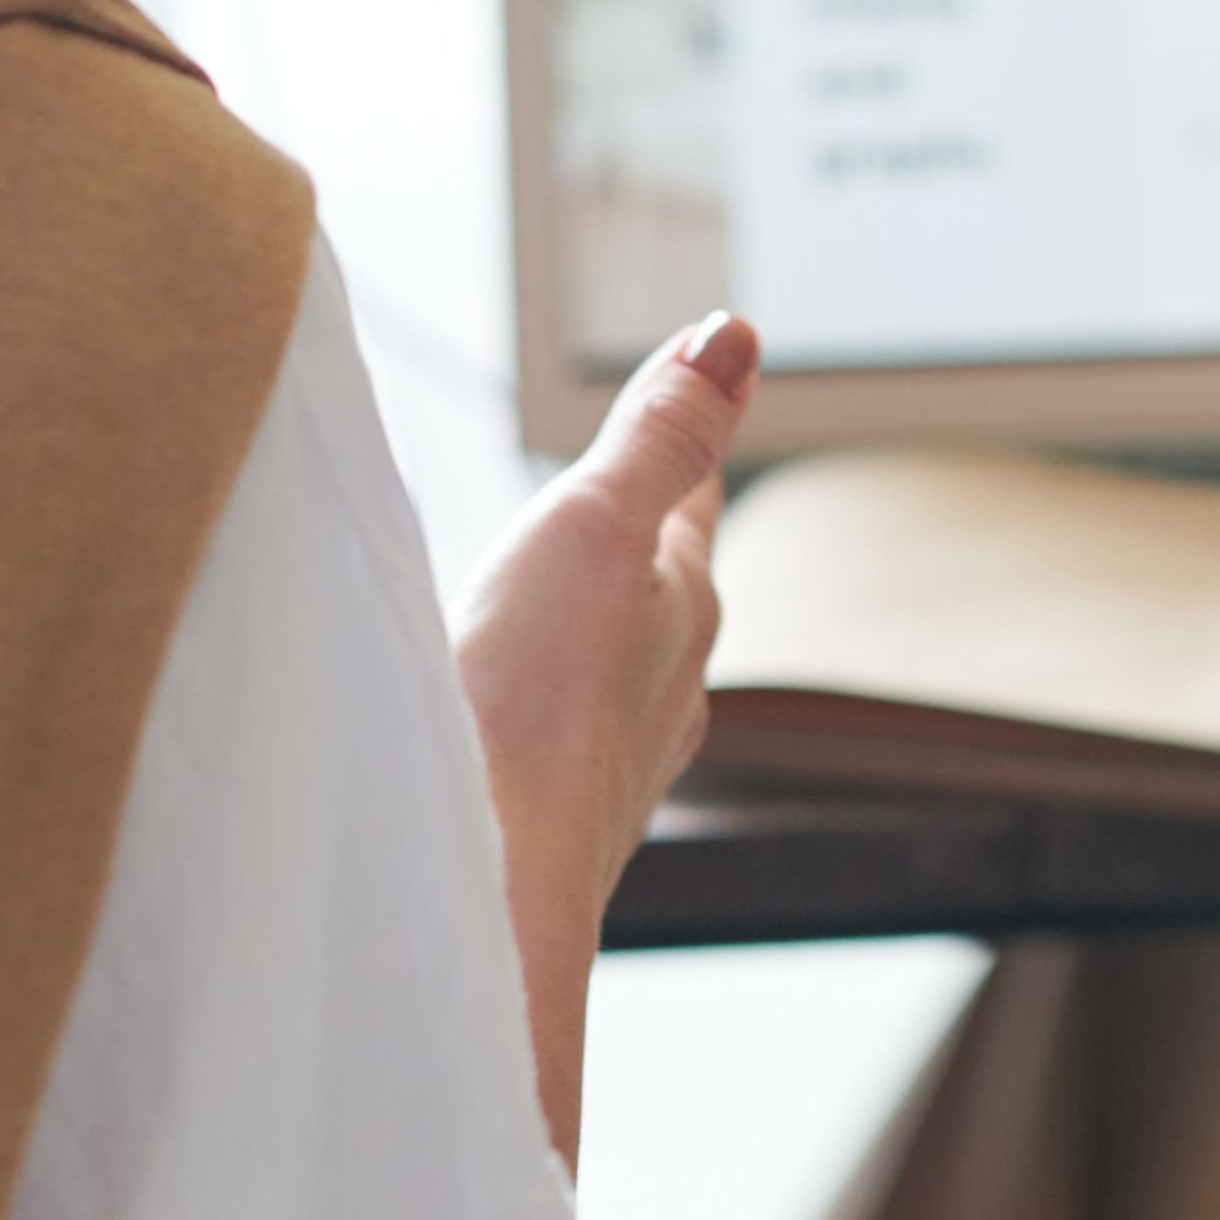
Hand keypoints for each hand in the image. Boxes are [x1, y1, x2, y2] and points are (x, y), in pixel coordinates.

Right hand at [453, 312, 750, 921]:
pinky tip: (521, 720)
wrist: (485, 883)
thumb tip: (734, 337)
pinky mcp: (563, 820)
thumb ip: (660, 436)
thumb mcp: (594, 525)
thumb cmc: (535, 701)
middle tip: (637, 486)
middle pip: (665, 584)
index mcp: (683, 603)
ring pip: (622, 669)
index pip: (692, 494)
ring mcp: (619, 760)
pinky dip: (550, 699)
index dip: (689, 430)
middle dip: (643, 533)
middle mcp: (670, 686)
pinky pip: (567, 733)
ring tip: (575, 600)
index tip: (709, 373)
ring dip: (597, 626)